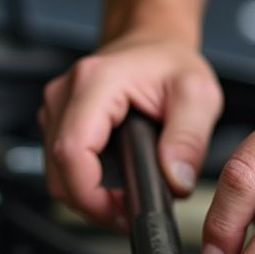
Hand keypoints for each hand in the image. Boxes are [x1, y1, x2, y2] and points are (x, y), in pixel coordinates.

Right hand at [39, 32, 222, 227]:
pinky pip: (60, 168)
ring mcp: (56, 109)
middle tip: (130, 211)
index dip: (92, 196)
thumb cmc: (170, 62)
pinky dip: (84, 186)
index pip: (72, 153)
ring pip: (56, 175)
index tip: (120, 211)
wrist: (153, 42)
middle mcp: (66, 94)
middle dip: (93, 205)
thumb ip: (189, 140)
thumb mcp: (198, 96)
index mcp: (95, 83)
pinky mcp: (57, 122)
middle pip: (58, 173)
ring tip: (125, 199)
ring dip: (88, 198)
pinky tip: (111, 186)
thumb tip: (176, 180)